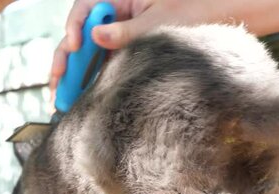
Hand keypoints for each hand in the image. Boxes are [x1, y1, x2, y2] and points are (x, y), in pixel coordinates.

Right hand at [49, 0, 207, 99]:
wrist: (221, 19)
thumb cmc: (195, 10)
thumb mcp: (160, 21)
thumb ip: (127, 30)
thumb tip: (95, 37)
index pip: (86, 7)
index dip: (74, 26)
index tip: (73, 46)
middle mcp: (117, 15)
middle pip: (82, 35)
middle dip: (66, 60)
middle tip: (56, 84)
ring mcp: (121, 35)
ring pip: (90, 54)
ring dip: (74, 76)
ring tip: (61, 99)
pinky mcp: (128, 53)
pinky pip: (104, 66)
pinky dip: (92, 82)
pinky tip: (82, 100)